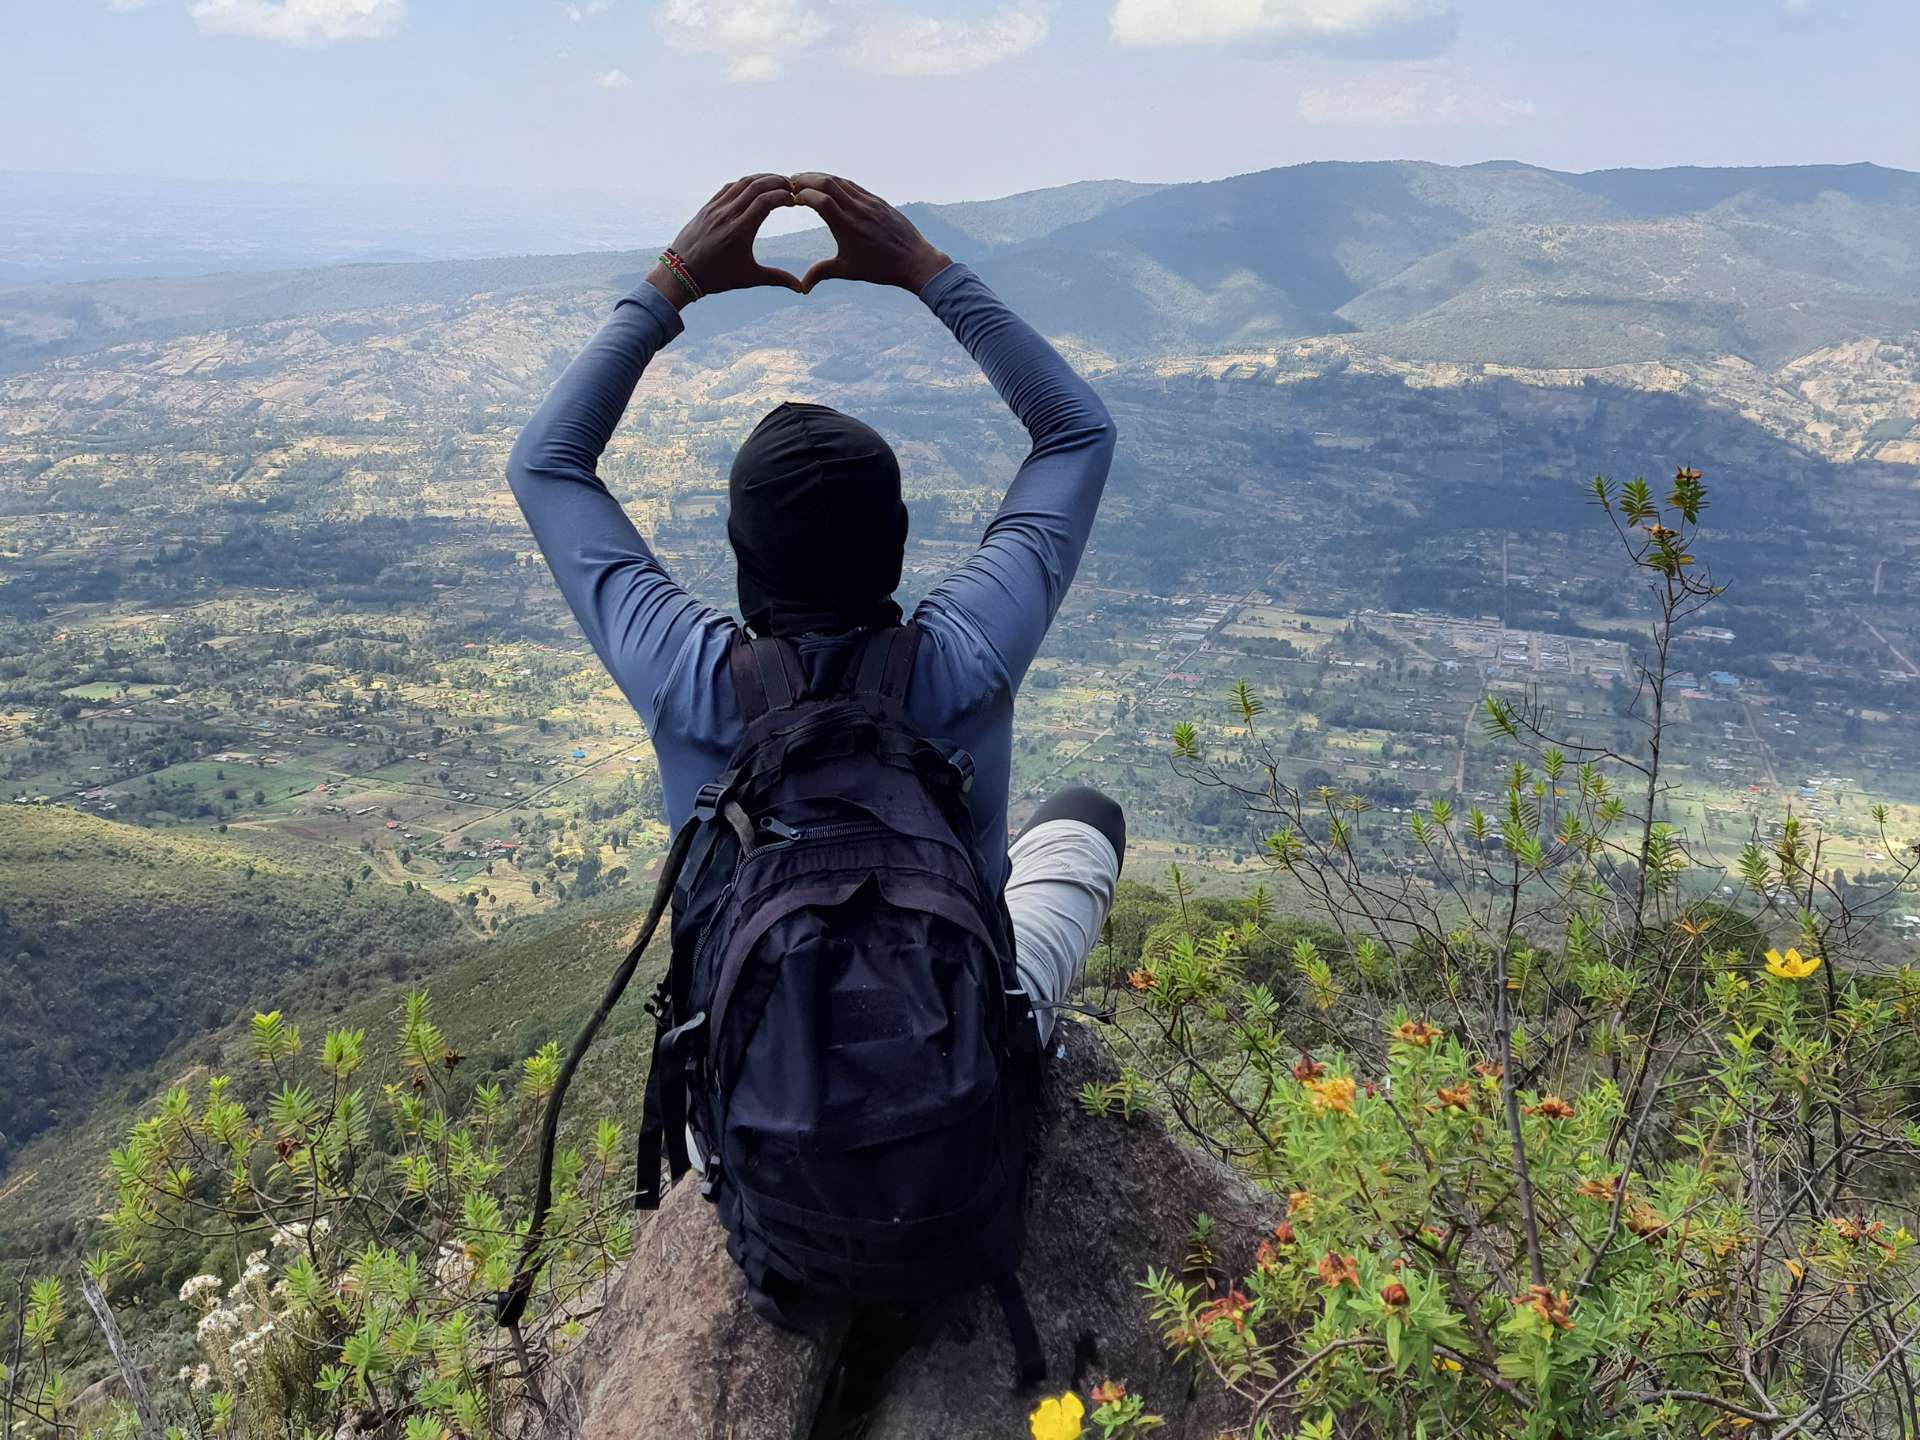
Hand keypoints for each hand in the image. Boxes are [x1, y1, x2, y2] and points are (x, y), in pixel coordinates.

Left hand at [647, 174, 802, 308]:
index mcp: (740, 231)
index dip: (784, 195)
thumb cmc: (716, 278)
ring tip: (777, 182)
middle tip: (791, 186)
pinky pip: (729, 187)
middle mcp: (727, 215)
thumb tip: (800, 288)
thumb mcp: (748, 278)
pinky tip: (755, 186)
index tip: (796, 199)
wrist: (681, 273)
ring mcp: (715, 208)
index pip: (766, 201)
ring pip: (742, 183)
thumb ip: (776, 278)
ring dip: (762, 178)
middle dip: (777, 182)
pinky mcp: (707, 207)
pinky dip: (745, 183)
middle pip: (756, 186)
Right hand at [789, 174, 950, 294]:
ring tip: (805, 180)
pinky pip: (853, 185)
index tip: (790, 198)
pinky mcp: (877, 200)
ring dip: (820, 177)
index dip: (802, 195)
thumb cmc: (880, 268)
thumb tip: (802, 288)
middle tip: (791, 182)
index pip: (820, 200)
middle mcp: (858, 210)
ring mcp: (869, 202)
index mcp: (847, 227)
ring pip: (840, 180)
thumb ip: (822, 273)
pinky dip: (837, 181)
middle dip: (806, 179)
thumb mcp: (848, 270)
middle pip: (827, 183)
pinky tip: (827, 183)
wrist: (914, 260)